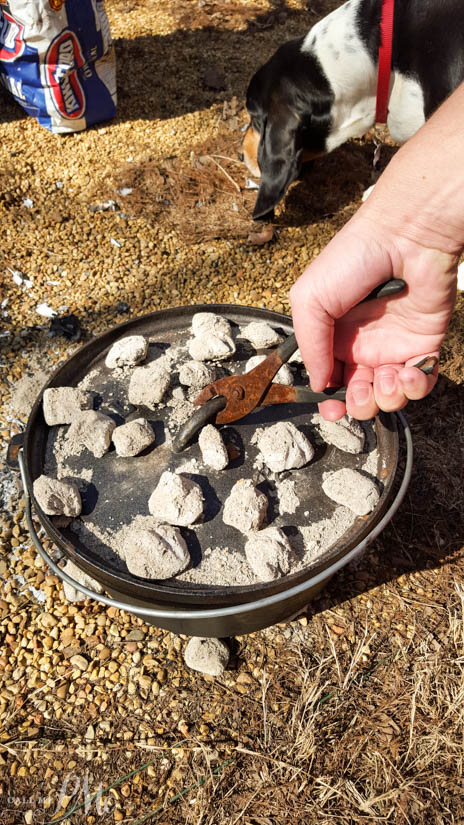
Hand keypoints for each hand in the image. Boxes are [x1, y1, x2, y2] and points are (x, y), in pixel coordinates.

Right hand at [290, 213, 457, 419]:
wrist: (405, 236)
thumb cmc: (352, 258)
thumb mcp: (309, 299)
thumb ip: (310, 346)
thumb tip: (318, 383)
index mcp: (332, 337)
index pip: (329, 380)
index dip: (329, 401)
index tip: (330, 409)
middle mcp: (362, 346)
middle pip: (359, 396)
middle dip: (359, 405)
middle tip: (359, 394)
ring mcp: (394, 346)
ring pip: (390, 395)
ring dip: (387, 397)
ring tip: (386, 377)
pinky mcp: (424, 345)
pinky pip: (421, 382)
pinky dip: (415, 387)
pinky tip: (407, 372)